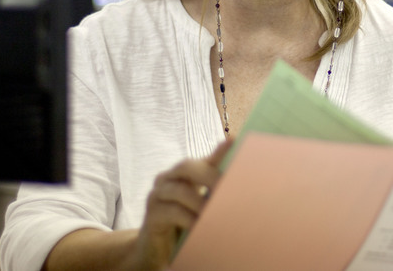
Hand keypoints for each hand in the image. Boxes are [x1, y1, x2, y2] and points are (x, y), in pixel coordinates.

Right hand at [132, 139, 233, 269]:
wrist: (155, 251)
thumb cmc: (183, 226)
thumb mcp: (201, 209)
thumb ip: (215, 196)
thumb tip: (241, 191)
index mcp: (184, 174)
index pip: (205, 160)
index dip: (219, 151)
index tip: (234, 141)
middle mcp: (168, 178)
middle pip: (188, 166)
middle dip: (209, 175)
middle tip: (226, 188)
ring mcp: (157, 195)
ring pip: (180, 190)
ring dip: (200, 202)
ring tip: (216, 213)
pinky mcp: (151, 214)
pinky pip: (172, 212)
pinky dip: (189, 219)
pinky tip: (200, 227)